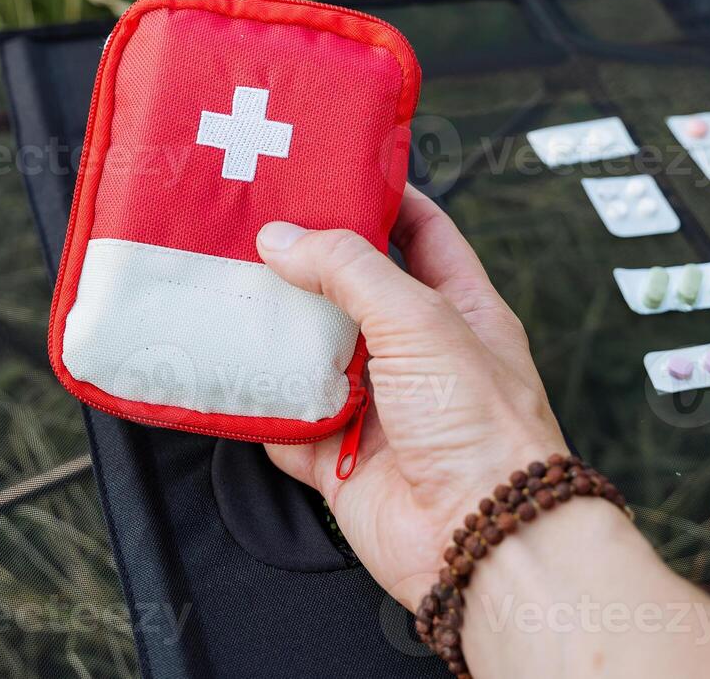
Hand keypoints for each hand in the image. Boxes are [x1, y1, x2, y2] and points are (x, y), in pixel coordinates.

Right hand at [255, 185, 567, 609]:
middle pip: (350, 291)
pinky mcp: (337, 456)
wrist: (478, 539)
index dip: (379, 197)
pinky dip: (257, 401)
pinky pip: (283, 419)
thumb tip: (285, 237)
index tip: (328, 170)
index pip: (420, 232)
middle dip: (305, 262)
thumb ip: (350, 269)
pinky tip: (227, 368)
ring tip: (225, 284)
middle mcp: (414, 352)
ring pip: (310, 352)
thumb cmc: (484, 428)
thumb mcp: (422, 319)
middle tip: (252, 225)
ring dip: (273, 328)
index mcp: (456, 308)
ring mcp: (374, 404)